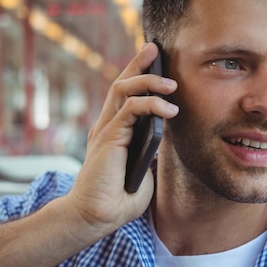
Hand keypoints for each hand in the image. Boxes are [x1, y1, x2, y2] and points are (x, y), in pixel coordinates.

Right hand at [66, 42, 178, 236]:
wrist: (96, 217)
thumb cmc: (117, 200)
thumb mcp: (143, 172)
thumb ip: (149, 153)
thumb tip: (164, 139)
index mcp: (112, 132)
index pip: (123, 95)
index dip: (136, 73)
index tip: (153, 59)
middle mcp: (106, 126)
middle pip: (121, 83)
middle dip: (138, 63)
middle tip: (155, 49)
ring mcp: (105, 130)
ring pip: (123, 89)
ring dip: (148, 81)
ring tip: (171, 83)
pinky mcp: (109, 137)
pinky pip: (130, 110)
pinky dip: (151, 104)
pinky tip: (168, 110)